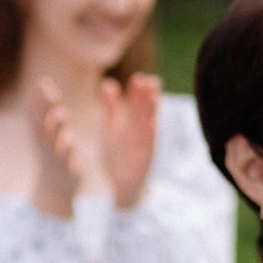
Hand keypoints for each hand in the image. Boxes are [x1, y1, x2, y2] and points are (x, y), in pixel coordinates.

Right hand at [28, 79, 89, 219]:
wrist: (55, 189)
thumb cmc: (53, 152)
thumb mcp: (48, 130)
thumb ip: (47, 110)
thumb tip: (44, 83)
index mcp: (40, 135)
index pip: (35, 115)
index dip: (37, 99)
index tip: (43, 82)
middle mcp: (44, 146)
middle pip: (42, 126)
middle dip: (45, 110)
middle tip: (52, 94)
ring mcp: (54, 159)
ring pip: (53, 143)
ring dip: (56, 129)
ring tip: (63, 113)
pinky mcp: (67, 171)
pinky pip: (67, 162)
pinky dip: (68, 152)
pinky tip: (72, 141)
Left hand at [99, 74, 160, 209]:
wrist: (121, 184)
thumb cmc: (117, 154)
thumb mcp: (110, 128)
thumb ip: (111, 107)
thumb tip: (108, 83)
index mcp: (131, 124)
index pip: (136, 104)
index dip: (138, 92)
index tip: (139, 78)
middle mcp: (139, 132)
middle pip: (143, 112)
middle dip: (146, 98)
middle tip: (148, 81)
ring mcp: (143, 145)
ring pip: (148, 125)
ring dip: (151, 112)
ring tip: (154, 97)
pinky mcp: (144, 159)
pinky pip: (148, 146)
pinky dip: (150, 135)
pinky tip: (152, 124)